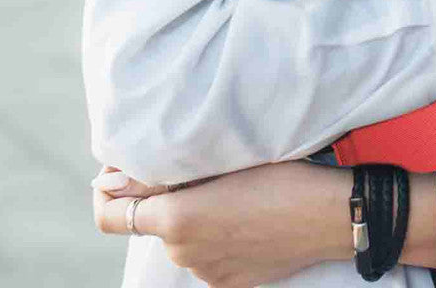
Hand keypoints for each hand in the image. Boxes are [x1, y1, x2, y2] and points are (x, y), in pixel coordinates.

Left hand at [93, 160, 343, 287]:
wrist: (330, 215)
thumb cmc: (281, 174)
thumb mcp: (222, 161)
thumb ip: (159, 175)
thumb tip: (111, 178)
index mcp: (175, 219)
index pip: (109, 216)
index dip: (105, 193)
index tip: (116, 176)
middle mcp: (182, 253)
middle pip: (154, 221)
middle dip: (166, 197)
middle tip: (203, 167)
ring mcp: (206, 272)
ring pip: (183, 238)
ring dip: (195, 216)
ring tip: (234, 188)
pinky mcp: (230, 283)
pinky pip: (209, 255)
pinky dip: (218, 235)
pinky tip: (249, 214)